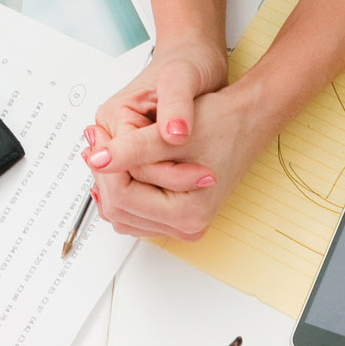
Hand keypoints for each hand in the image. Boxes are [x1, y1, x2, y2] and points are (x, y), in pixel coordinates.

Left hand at [83, 31, 258, 241]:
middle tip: (95, 142)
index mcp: (187, 213)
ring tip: (106, 150)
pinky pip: (138, 211)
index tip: (95, 139)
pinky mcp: (180, 216)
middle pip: (121, 210)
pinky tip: (121, 165)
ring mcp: (183, 225)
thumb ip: (130, 149)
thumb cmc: (222, 122)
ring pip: (125, 213)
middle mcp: (186, 227)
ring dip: (112, 182)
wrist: (249, 119)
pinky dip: (125, 189)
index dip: (104, 166)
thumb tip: (95, 159)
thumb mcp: (169, 136)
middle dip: (105, 175)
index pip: (123, 197)